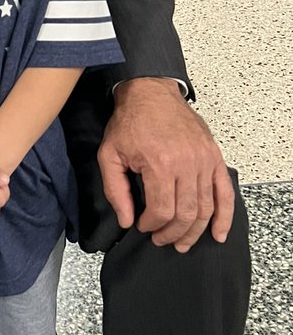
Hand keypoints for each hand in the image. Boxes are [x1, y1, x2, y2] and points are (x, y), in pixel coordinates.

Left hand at [98, 77, 234, 251]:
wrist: (150, 92)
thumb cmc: (130, 121)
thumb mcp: (110, 154)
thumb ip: (115, 190)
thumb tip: (126, 220)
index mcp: (160, 163)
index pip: (162, 210)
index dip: (151, 225)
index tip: (143, 226)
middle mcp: (186, 163)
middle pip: (186, 214)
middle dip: (172, 233)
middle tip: (161, 239)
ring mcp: (204, 160)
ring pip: (206, 208)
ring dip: (195, 231)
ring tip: (182, 242)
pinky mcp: (214, 156)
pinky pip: (225, 192)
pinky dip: (225, 217)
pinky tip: (218, 234)